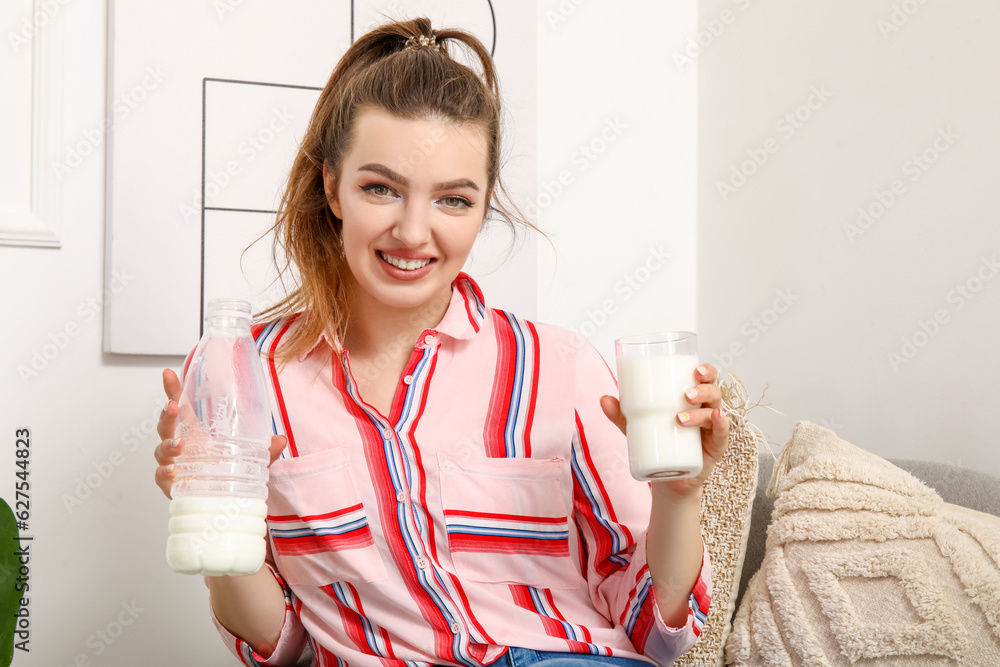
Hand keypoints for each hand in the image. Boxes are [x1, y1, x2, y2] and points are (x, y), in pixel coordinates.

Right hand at [153, 368, 287, 498]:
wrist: (225, 505)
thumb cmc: (229, 475)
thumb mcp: (251, 460)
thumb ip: (266, 451)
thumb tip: (280, 440)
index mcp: (196, 433)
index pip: (181, 407)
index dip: (173, 390)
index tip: (168, 373)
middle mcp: (182, 446)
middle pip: (166, 426)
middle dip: (166, 415)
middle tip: (173, 407)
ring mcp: (175, 464)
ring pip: (161, 450)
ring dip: (167, 445)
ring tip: (178, 445)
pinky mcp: (173, 485)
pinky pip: (162, 476)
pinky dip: (164, 472)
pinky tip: (172, 469)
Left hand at [600, 363, 729, 498]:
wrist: (666, 478)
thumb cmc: (657, 443)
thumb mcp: (636, 427)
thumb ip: (621, 414)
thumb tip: (603, 399)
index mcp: (693, 399)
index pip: (706, 378)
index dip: (706, 370)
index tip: (695, 369)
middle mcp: (706, 410)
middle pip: (714, 391)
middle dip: (704, 389)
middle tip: (686, 394)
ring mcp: (712, 429)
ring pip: (715, 411)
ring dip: (701, 412)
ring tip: (680, 417)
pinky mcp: (715, 448)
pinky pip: (723, 434)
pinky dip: (722, 425)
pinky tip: (717, 418)